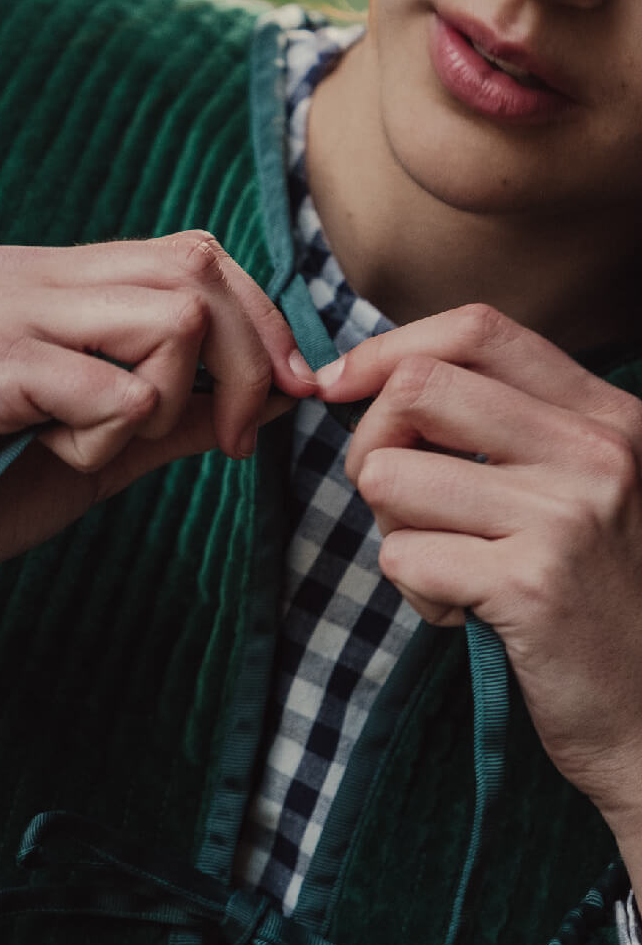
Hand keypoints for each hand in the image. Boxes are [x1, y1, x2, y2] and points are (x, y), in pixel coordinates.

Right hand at [0, 231, 315, 665]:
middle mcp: (29, 272)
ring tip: (97, 449)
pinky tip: (48, 457)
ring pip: (170, 320)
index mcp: (53, 279)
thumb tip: (275, 390)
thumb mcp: (100, 448)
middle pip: (198, 270)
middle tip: (228, 442)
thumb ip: (177, 411)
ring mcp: (5, 307)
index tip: (288, 396)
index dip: (262, 323)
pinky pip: (116, 391)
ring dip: (163, 406)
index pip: (195, 256)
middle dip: (246, 362)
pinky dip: (107, 443)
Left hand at [315, 304, 641, 851]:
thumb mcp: (580, 490)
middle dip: (369, 443)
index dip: (388, 349)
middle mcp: (596, 450)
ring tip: (452, 569)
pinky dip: (416, 593)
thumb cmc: (598, 601)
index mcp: (607, 416)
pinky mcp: (532, 584)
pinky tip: (468, 615)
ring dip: (394, 531)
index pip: (478, 330)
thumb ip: (507, 427)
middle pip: (416, 389)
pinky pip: (403, 557)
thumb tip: (373, 377)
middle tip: (392, 501)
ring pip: (389, 476)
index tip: (336, 384)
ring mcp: (567, 514)